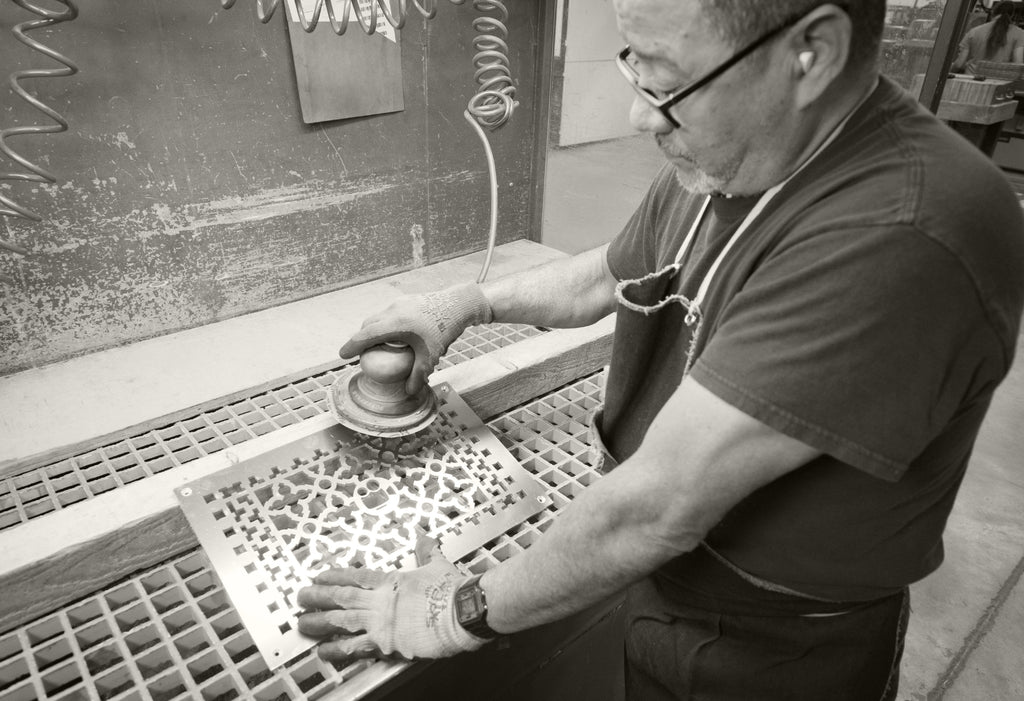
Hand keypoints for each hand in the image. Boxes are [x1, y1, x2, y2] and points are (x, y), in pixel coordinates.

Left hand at [296, 539, 487, 661]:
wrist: (463, 610)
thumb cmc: (452, 588)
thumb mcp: (436, 563)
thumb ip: (426, 550)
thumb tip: (423, 536)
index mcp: (391, 581)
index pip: (355, 576)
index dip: (334, 576)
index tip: (319, 576)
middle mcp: (380, 601)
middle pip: (341, 597)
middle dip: (317, 597)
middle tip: (300, 597)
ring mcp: (380, 622)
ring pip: (341, 621)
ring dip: (319, 622)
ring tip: (302, 624)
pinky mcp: (386, 643)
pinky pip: (355, 647)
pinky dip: (338, 649)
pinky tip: (324, 651)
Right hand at [339, 283, 491, 393]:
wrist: (459, 304)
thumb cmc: (444, 329)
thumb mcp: (430, 355)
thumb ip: (418, 375)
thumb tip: (408, 391)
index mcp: (395, 324)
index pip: (365, 335)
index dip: (351, 346)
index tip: (342, 355)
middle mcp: (393, 310)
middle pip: (368, 325)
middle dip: (360, 338)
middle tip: (360, 352)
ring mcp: (399, 302)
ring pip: (378, 317)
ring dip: (372, 329)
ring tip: (376, 343)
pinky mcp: (407, 300)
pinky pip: (389, 312)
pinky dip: (384, 323)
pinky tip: (395, 333)